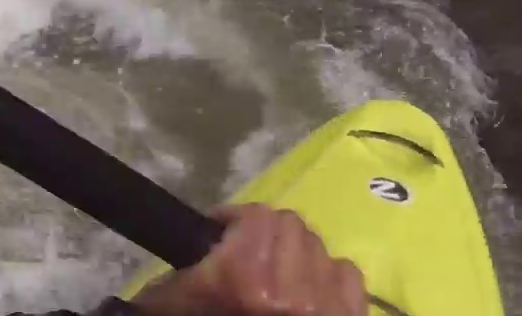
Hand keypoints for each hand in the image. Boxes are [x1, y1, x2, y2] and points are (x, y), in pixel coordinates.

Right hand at [132, 204, 366, 315]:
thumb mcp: (174, 307)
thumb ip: (182, 274)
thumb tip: (188, 239)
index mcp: (247, 283)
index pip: (257, 216)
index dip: (234, 218)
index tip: (219, 228)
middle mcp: (291, 292)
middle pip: (289, 225)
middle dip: (264, 235)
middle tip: (245, 254)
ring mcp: (326, 308)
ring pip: (318, 245)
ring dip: (294, 255)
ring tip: (276, 276)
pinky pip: (347, 272)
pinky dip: (326, 276)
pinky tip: (306, 291)